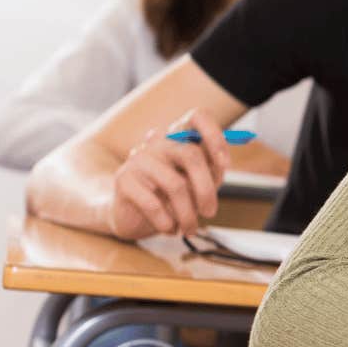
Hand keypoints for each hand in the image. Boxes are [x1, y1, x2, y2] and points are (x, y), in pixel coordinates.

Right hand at [108, 110, 230, 239]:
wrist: (132, 216)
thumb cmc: (172, 199)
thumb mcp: (198, 186)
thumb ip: (212, 173)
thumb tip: (220, 164)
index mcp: (181, 139)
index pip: (198, 117)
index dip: (214, 136)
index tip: (224, 164)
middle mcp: (159, 142)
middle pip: (191, 154)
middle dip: (206, 190)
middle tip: (210, 213)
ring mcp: (139, 157)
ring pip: (175, 184)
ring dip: (187, 214)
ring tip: (189, 229)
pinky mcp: (123, 177)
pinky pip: (153, 202)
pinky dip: (167, 221)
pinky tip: (169, 229)